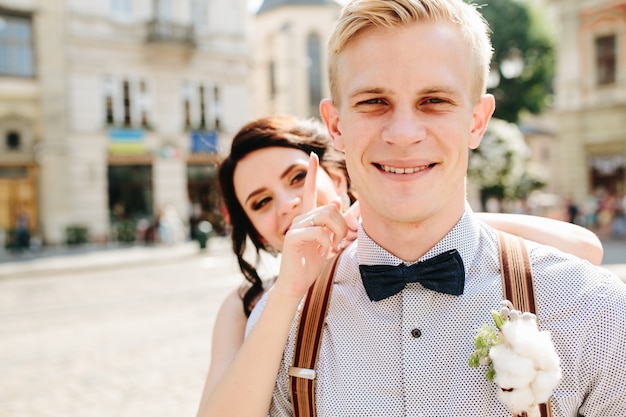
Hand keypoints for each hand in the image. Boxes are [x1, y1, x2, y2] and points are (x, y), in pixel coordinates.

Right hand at [274, 153, 351, 301]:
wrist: (296, 283)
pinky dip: (328, 242)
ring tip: (334, 246)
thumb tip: (342, 203)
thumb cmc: (311, 264)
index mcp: (308, 218)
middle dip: (343, 225)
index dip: (311, 173)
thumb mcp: (330, 242)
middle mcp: (300, 218)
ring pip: (327, 216)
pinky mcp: (293, 237)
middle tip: (342, 241)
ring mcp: (295, 226)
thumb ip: (337, 224)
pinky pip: (319, 232)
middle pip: (331, 207)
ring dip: (338, 233)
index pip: (309, 190)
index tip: (313, 155)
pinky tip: (324, 251)